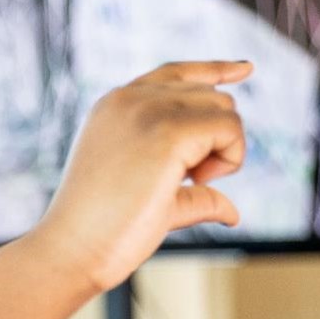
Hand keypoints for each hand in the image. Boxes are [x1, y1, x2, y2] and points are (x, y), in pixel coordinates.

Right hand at [28, 61, 250, 293]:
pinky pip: (229, 128)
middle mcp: (130, 98)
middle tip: (191, 180)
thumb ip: (192, 192)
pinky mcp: (167, 131)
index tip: (246, 68)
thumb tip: (232, 212)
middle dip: (216, 137)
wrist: (73, 250)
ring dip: (225, 149)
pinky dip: (231, 157)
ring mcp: (146, 110)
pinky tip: (199, 182)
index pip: (177, 72)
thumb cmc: (106, 233)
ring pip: (224, 108)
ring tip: (190, 183)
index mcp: (116, 105)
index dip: (215, 69)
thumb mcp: (153, 198)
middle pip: (210, 95)